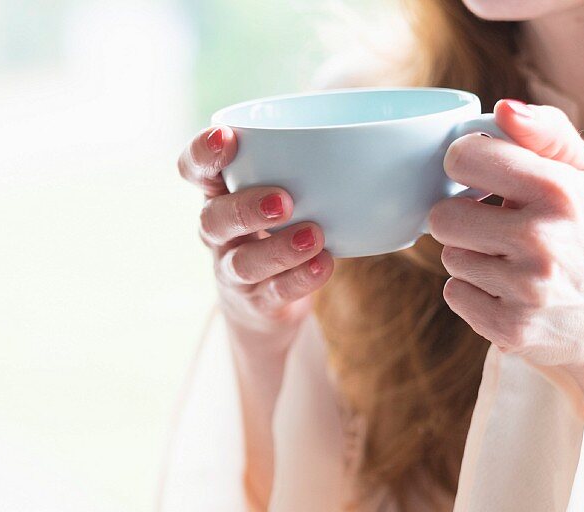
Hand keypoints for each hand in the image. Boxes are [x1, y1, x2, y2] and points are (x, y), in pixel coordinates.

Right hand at [177, 125, 333, 349]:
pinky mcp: (258, 302)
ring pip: (242, 263)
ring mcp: (233, 270)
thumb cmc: (281, 226)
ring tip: (314, 236)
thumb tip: (389, 141)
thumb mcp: (283, 191)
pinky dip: (300, 278)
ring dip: (278, 249)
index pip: (194, 168)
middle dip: (246, 208)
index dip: (202, 152)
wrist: (266, 301)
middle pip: (213, 219)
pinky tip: (324, 265)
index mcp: (220, 192)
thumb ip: (310, 164)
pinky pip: (275, 291)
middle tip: (284, 200)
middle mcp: (218, 231)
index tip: (225, 136)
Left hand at [428, 99, 583, 396]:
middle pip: (442, 217)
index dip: (463, 164)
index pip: (465, 158)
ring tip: (508, 260)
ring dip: (470, 256)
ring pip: (449, 257)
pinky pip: (453, 294)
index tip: (478, 173)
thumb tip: (502, 108)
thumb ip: (546, 132)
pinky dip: (472, 292)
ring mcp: (525, 289)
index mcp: (559, 191)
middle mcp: (542, 240)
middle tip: (492, 224)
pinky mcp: (509, 328)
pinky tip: (506, 290)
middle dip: (461, 218)